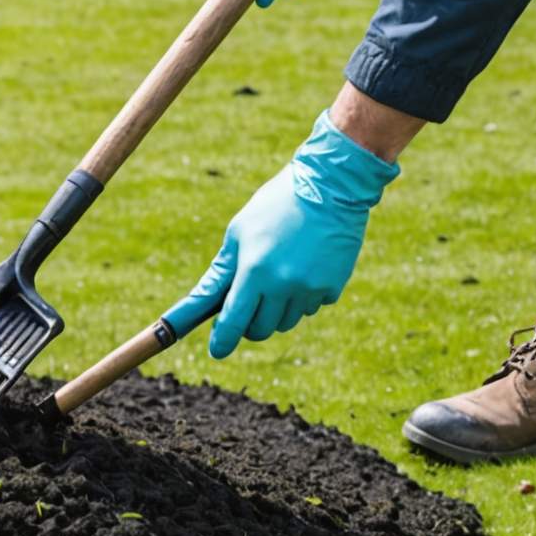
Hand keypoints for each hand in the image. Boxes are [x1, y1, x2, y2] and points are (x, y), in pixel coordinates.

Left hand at [163, 110, 400, 358]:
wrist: (331, 185)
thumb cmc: (275, 205)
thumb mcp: (239, 233)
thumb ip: (221, 273)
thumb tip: (203, 304)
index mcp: (255, 270)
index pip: (234, 321)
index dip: (223, 340)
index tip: (218, 350)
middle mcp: (284, 285)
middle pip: (260, 329)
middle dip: (249, 323)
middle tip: (248, 304)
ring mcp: (311, 288)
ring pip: (286, 321)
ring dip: (276, 310)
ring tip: (279, 275)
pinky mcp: (333, 287)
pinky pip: (310, 307)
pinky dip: (302, 298)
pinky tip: (304, 268)